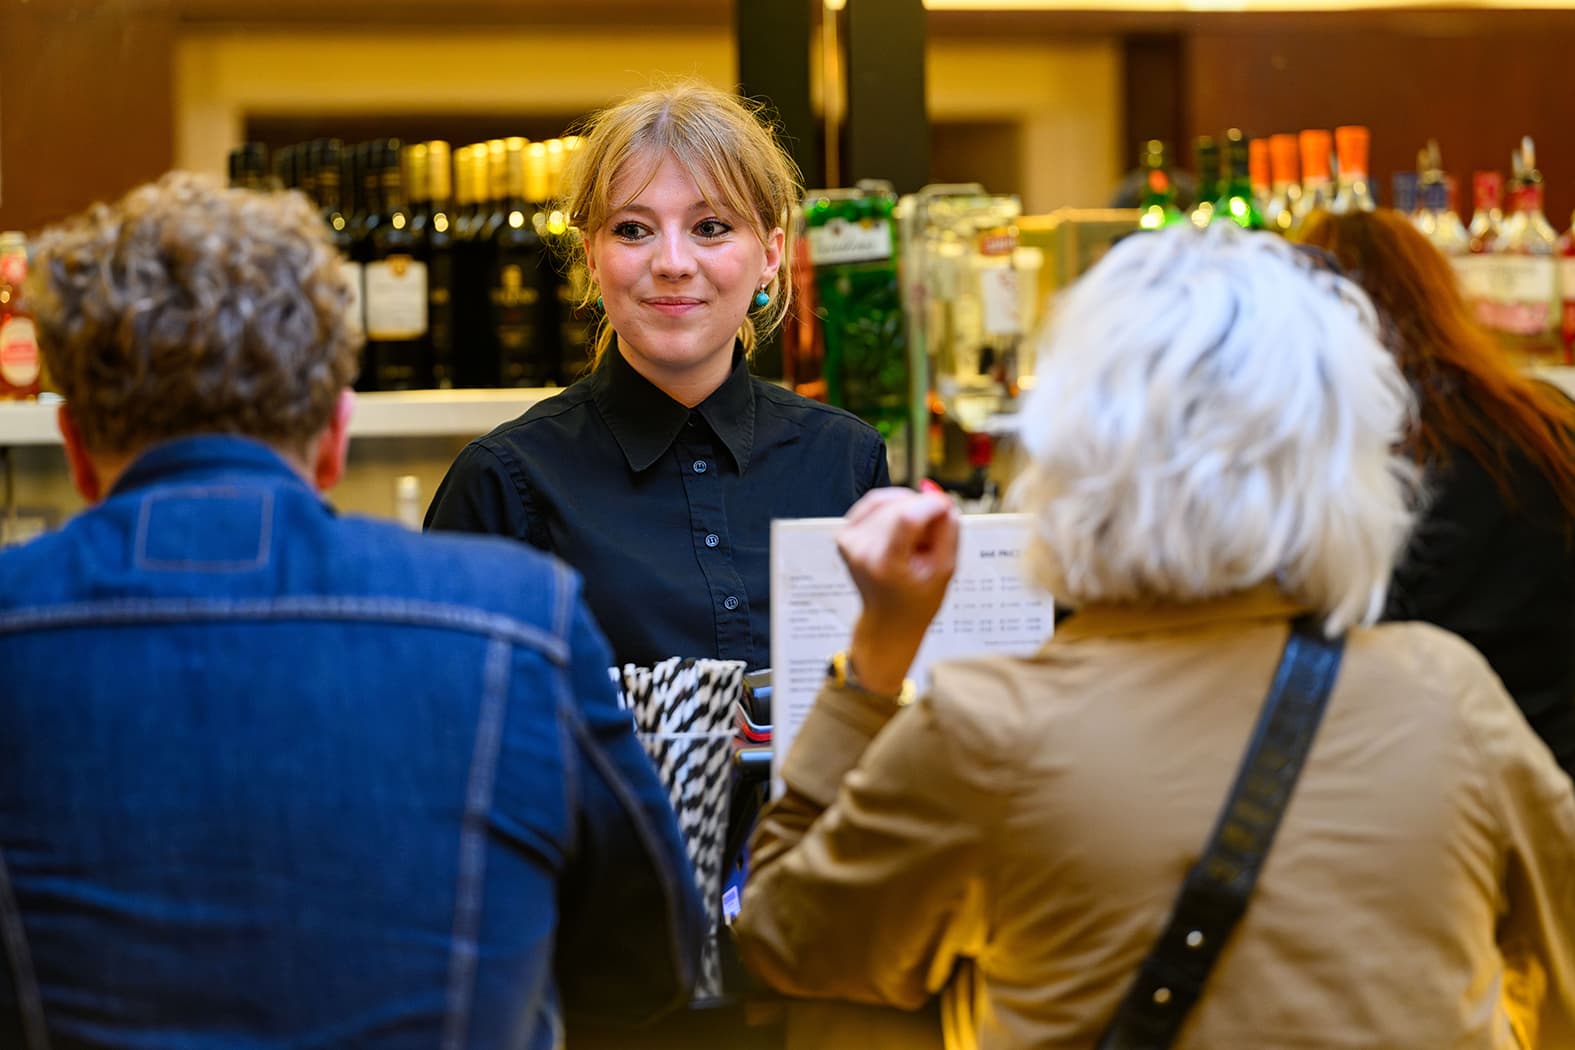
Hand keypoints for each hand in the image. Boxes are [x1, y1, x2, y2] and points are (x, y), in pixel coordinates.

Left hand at [836, 487, 959, 695]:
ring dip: (908, 508)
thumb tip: (945, 503)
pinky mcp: (845, 534)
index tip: (946, 505)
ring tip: (919, 534)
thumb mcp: (944, 572)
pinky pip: (872, 504)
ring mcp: (849, 541)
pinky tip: (904, 526)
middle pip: (898, 506)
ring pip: (885, 501)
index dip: (930, 504)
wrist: (888, 620)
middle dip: (922, 509)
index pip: (906, 517)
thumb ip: (948, 534)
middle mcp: (861, 551)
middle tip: (936, 528)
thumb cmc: (915, 602)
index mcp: (884, 564)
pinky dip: (892, 507)